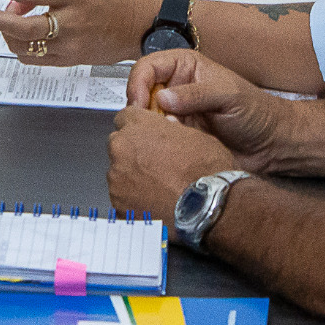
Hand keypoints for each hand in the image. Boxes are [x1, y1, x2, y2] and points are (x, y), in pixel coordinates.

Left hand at [0, 0, 160, 65]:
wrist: (140, 23)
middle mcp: (71, 21)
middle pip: (21, 28)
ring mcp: (70, 45)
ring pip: (22, 47)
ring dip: (6, 33)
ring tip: (9, 19)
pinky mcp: (69, 61)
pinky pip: (33, 58)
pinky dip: (21, 46)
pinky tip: (23, 34)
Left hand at [107, 101, 239, 221]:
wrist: (207, 207)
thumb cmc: (206, 173)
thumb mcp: (196, 136)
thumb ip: (172, 130)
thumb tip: (168, 128)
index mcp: (139, 127)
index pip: (125, 118)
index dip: (137, 128)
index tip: (145, 136)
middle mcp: (121, 149)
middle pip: (118, 145)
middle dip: (132, 152)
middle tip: (155, 164)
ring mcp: (116, 177)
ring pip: (118, 172)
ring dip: (132, 177)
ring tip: (158, 187)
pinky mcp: (117, 202)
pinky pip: (121, 197)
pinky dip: (133, 199)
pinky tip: (154, 202)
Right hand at [122, 49, 291, 167]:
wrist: (272, 145)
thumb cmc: (257, 112)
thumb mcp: (228, 95)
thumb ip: (196, 94)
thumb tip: (163, 98)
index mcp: (185, 67)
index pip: (147, 67)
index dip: (137, 83)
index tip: (139, 103)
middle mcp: (176, 87)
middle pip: (140, 93)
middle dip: (142, 110)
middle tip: (150, 124)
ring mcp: (176, 112)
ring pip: (146, 118)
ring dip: (151, 128)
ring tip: (167, 136)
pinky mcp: (178, 135)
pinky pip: (158, 137)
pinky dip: (159, 143)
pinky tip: (172, 147)